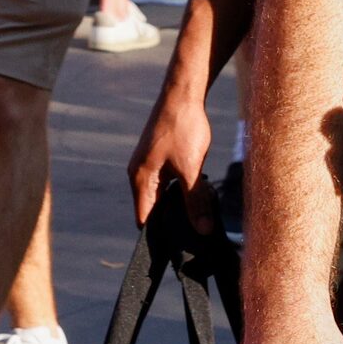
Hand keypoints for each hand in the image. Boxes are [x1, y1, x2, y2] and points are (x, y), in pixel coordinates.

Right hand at [129, 67, 218, 231]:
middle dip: (174, 220)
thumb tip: (202, 231)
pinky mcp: (161, 157)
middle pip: (154, 208)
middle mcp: (139, 172)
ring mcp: (150, 164)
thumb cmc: (183, 128)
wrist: (184, 94)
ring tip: (202, 213)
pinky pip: (169, 182)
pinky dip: (183, 190)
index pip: (144, 218)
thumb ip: (195, 202)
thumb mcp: (191, 170)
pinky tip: (200, 191)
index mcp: (140, 178)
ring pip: (164, 195)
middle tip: (198, 233)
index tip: (179, 249)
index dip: (160, 234)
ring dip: (180, 204)